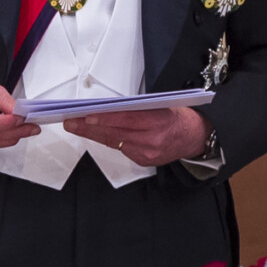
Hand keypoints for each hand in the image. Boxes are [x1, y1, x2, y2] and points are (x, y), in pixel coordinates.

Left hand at [62, 107, 207, 166]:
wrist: (195, 137)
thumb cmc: (178, 117)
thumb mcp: (161, 105)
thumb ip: (137, 108)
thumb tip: (109, 107)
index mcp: (158, 122)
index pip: (126, 120)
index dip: (104, 119)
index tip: (86, 116)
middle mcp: (152, 140)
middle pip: (115, 133)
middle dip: (89, 127)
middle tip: (71, 122)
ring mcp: (147, 153)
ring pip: (115, 142)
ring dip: (93, 134)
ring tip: (76, 126)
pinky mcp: (144, 161)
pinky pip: (122, 149)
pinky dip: (109, 140)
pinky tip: (96, 134)